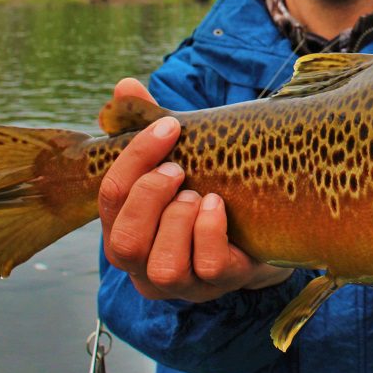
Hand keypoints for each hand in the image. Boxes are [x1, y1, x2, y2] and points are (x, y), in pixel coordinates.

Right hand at [97, 78, 291, 301]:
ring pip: (163, 264)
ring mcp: (181, 283)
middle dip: (151, 196)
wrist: (262, 225)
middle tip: (180, 170)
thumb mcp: (181, 158)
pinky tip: (218, 207)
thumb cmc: (208, 188)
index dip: (135, 158)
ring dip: (181, 220)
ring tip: (200, 195)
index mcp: (124, 228)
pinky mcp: (218, 285)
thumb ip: (150, 127)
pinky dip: (211, 232)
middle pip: (125, 241)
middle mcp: (143, 265)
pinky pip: (208, 266)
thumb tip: (124, 86)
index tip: (170, 128)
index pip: (110, 197)